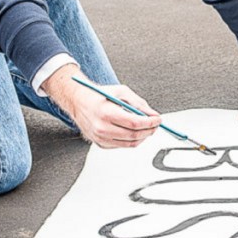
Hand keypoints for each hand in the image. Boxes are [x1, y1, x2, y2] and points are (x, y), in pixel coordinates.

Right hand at [43, 64, 159, 147]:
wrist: (80, 103)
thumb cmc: (100, 96)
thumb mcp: (121, 92)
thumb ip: (139, 104)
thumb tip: (153, 115)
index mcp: (106, 113)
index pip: (134, 123)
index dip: (150, 122)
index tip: (158, 119)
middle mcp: (102, 128)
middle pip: (134, 135)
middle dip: (149, 130)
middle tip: (155, 124)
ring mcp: (100, 138)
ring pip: (130, 143)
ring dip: (143, 136)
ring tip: (148, 128)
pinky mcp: (101, 144)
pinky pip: (122, 145)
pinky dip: (132, 140)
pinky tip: (134, 131)